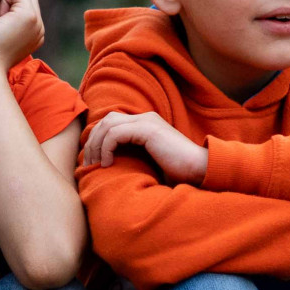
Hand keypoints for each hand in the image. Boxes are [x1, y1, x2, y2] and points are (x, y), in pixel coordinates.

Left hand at [0, 0, 43, 76]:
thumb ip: (6, 20)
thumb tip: (0, 8)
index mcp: (33, 34)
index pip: (26, 1)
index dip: (8, 6)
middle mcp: (39, 28)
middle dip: (9, 1)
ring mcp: (37, 22)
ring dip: (6, 1)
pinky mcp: (29, 16)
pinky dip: (4, 1)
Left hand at [78, 110, 208, 184]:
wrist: (200, 169)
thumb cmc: (179, 172)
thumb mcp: (151, 163)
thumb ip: (134, 158)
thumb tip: (111, 169)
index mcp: (146, 123)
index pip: (112, 122)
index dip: (98, 139)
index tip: (92, 161)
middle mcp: (145, 118)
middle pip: (106, 121)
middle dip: (93, 141)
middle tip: (88, 163)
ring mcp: (147, 121)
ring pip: (107, 125)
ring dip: (97, 145)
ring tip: (96, 164)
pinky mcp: (147, 130)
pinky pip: (115, 134)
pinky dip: (106, 148)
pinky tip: (107, 164)